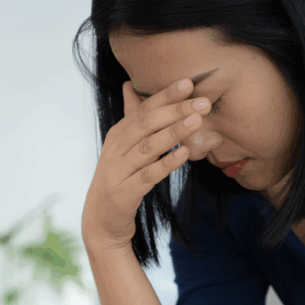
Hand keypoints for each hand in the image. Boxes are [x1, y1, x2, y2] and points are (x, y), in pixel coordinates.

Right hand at [81, 78, 211, 252]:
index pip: (142, 109)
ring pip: (148, 147)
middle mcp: (115, 149)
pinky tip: (184, 155)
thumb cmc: (119, 179)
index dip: (164, 95)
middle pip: (146, 124)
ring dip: (173, 132)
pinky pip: (148, 176)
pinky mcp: (124, 194)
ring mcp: (117, 171)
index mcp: (118, 135)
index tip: (188, 82)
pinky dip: (166, 164)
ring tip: (197, 121)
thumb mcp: (122, 147)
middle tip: (202, 101)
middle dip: (175, 110)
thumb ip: (130, 118)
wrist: (101, 222)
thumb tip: (129, 85)